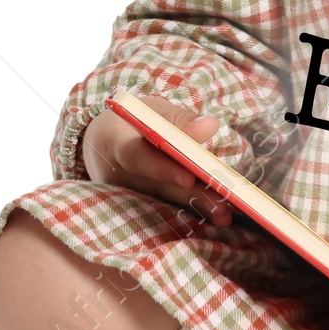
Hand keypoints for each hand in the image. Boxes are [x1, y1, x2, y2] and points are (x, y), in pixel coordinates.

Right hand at [80, 93, 234, 227]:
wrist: (104, 142)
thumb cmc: (134, 121)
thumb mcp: (153, 110)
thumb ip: (180, 119)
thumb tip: (210, 126)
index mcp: (114, 143)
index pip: (137, 158)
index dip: (163, 170)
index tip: (189, 178)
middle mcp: (117, 176)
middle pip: (156, 188)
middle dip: (191, 196)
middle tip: (222, 207)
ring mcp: (125, 196)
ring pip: (164, 203)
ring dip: (196, 210)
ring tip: (225, 218)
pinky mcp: (137, 207)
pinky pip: (166, 209)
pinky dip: (192, 212)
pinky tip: (216, 219)